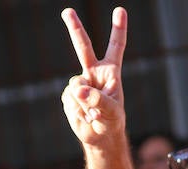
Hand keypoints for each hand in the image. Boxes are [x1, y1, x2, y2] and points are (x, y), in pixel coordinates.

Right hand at [60, 7, 127, 146]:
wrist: (99, 136)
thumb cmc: (112, 121)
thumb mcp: (111, 112)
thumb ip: (97, 100)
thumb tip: (79, 90)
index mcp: (110, 72)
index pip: (115, 47)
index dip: (118, 29)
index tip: (120, 10)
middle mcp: (93, 73)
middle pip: (83, 46)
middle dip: (75, 28)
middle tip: (67, 11)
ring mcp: (80, 83)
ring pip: (76, 86)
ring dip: (83, 102)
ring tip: (92, 114)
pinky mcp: (69, 96)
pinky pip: (69, 99)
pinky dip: (76, 110)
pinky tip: (83, 116)